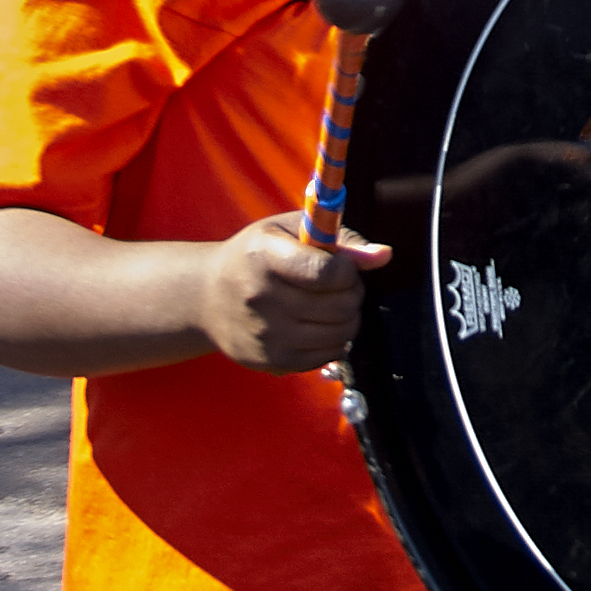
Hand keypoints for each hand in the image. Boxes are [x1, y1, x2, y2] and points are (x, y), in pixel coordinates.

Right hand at [198, 212, 391, 374]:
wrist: (206, 298)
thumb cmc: (258, 255)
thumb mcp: (291, 229)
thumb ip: (341, 239)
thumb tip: (384, 255)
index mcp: (266, 256)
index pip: (327, 272)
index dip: (348, 270)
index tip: (343, 266)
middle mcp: (261, 298)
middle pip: (339, 306)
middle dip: (352, 292)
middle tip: (341, 286)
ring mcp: (265, 334)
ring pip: (340, 334)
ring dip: (348, 318)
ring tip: (332, 304)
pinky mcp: (270, 361)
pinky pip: (328, 356)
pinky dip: (334, 340)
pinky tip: (318, 325)